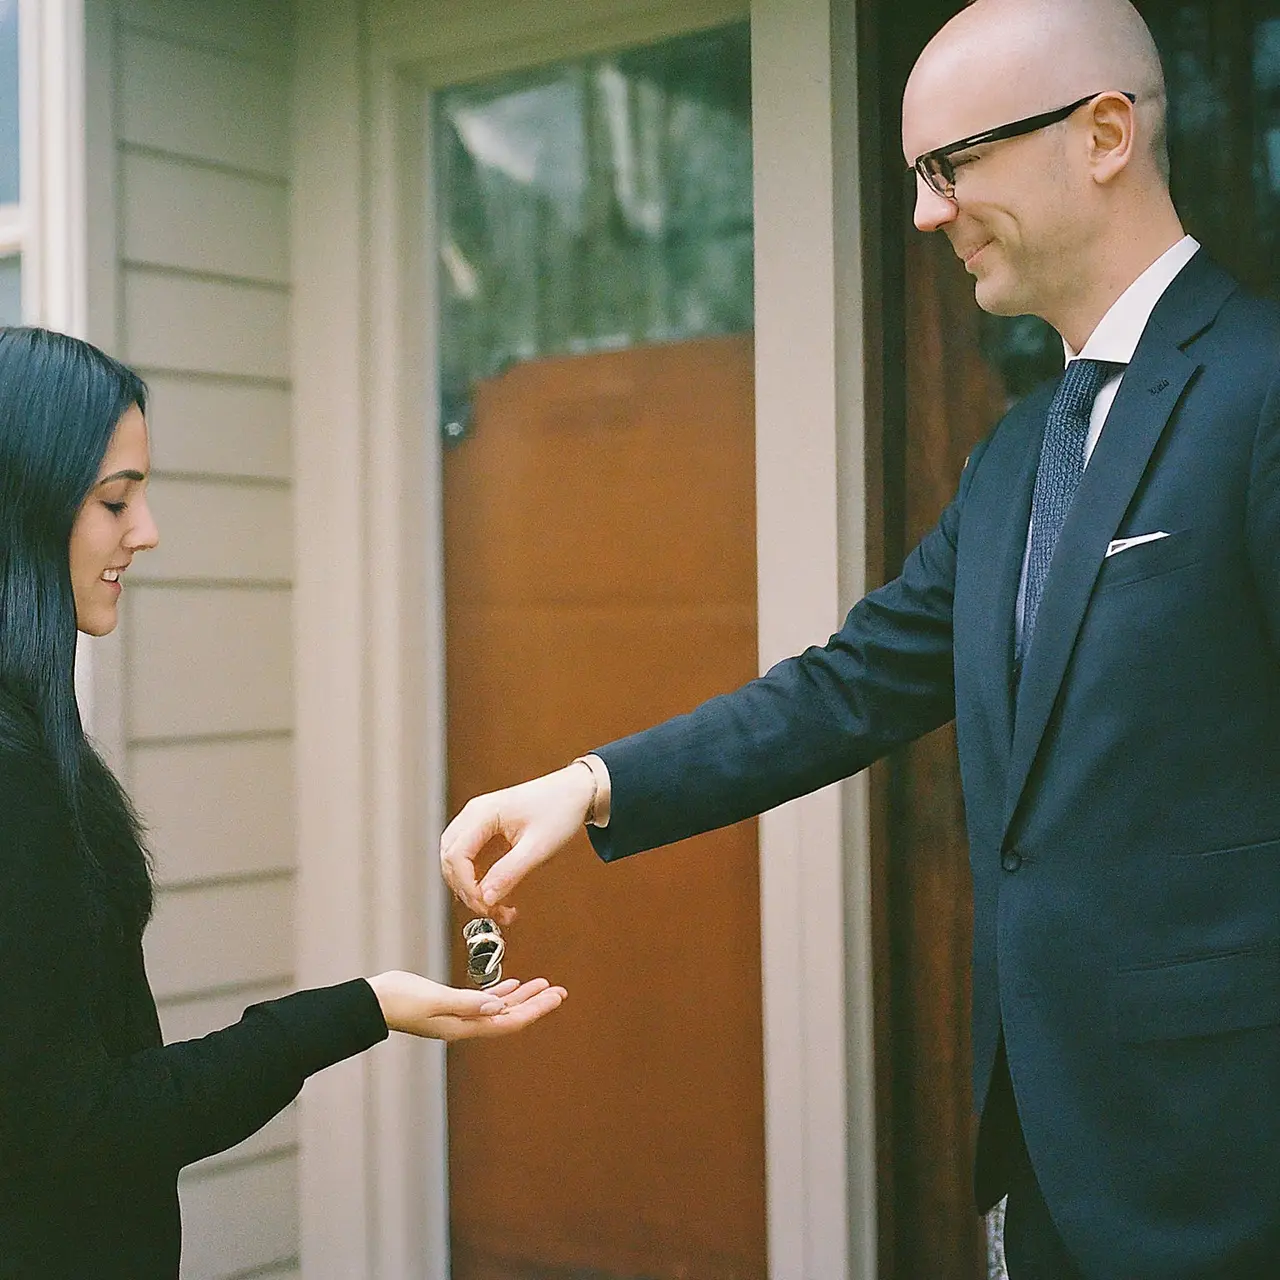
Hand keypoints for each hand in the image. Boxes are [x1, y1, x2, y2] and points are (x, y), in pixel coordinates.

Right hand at [366, 972, 565, 1039]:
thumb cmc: (399, 1000)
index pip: (509, 1022)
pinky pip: (484, 1002)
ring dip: (522, 997)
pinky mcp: (450, 1006)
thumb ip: (466, 1003)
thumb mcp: (434, 999)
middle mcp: (465, 1025)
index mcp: (464, 1027)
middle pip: (510, 1017)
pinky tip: (511, 984)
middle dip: (536, 1004)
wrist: (372, 1002)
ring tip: (543, 985)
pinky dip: (501, 993)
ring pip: (499, 1008)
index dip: (535, 1010)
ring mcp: (458, 1017)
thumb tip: (498, 1008)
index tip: (556, 996)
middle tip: (560, 991)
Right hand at [440, 764, 594, 923]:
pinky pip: (469, 858)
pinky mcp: (484, 830)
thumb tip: (486, 899)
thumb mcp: (538, 846)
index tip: (486, 905)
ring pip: (456, 861)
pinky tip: (496, 893)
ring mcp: (477, 821)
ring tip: (498, 907)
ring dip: (472, 887)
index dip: (467, 886)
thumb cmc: (559, 809)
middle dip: (467, 890)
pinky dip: (478, 879)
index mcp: (482, 813)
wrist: (575, 791)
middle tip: (492, 911)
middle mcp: (473, 814)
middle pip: (450, 860)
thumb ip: (509, 873)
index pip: (456, 856)